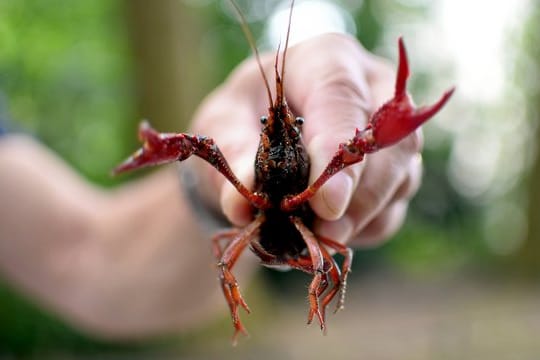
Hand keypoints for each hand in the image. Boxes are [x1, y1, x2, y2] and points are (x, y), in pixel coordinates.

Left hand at [191, 33, 422, 247]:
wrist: (261, 127)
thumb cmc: (245, 114)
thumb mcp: (223, 123)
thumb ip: (233, 155)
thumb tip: (243, 206)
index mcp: (327, 61)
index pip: (344, 99)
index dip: (337, 152)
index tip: (326, 204)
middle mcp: (373, 90)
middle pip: (390, 144)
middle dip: (357, 197)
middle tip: (320, 233)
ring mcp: (390, 133)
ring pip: (399, 179)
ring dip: (360, 218)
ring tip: (314, 236)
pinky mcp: (394, 170)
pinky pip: (392, 207)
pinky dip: (362, 228)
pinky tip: (327, 231)